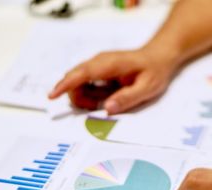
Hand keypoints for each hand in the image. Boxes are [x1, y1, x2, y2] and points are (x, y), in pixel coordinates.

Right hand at [48, 47, 178, 114]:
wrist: (158, 57)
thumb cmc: (154, 71)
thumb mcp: (147, 88)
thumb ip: (127, 98)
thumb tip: (107, 109)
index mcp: (110, 64)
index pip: (82, 73)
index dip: (65, 85)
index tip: (52, 95)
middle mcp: (99, 61)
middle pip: (74, 79)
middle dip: (78, 97)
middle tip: (97, 108)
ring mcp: (97, 65)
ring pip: (78, 83)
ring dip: (85, 98)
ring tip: (107, 102)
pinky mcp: (98, 70)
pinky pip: (85, 83)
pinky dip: (90, 94)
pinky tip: (105, 97)